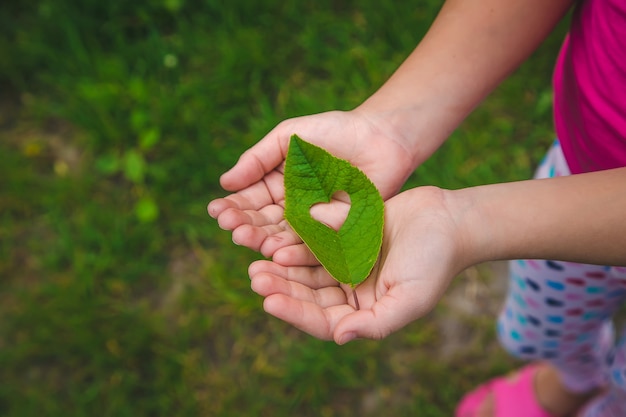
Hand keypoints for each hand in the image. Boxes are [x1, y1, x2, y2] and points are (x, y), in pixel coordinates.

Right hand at [208, 109, 417, 255]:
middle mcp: (291, 207)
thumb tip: (224, 182)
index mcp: (276, 185)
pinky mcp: (335, 233)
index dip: (233, 207)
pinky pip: (313, 243)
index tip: (217, 211)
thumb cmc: (334, 130)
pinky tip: (277, 250)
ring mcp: (313, 222)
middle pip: (263, 222)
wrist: (381, 136)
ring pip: (283, 236)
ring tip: (248, 239)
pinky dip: (294, 248)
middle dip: (245, 226)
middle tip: (232, 229)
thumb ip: (258, 158)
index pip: (249, 200)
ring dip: (264, 240)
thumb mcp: (288, 136)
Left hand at [248, 186, 466, 343]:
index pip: (324, 321)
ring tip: (259, 261)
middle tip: (256, 278)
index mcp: (366, 312)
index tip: (270, 302)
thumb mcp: (411, 298)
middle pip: (309, 296)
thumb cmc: (436, 262)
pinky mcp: (346, 239)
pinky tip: (278, 239)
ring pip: (308, 271)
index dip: (296, 313)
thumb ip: (377, 322)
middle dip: (282, 288)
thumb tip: (340, 337)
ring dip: (283, 267)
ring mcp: (348, 265)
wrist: (449, 219)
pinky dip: (298, 244)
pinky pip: (317, 244)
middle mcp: (353, 292)